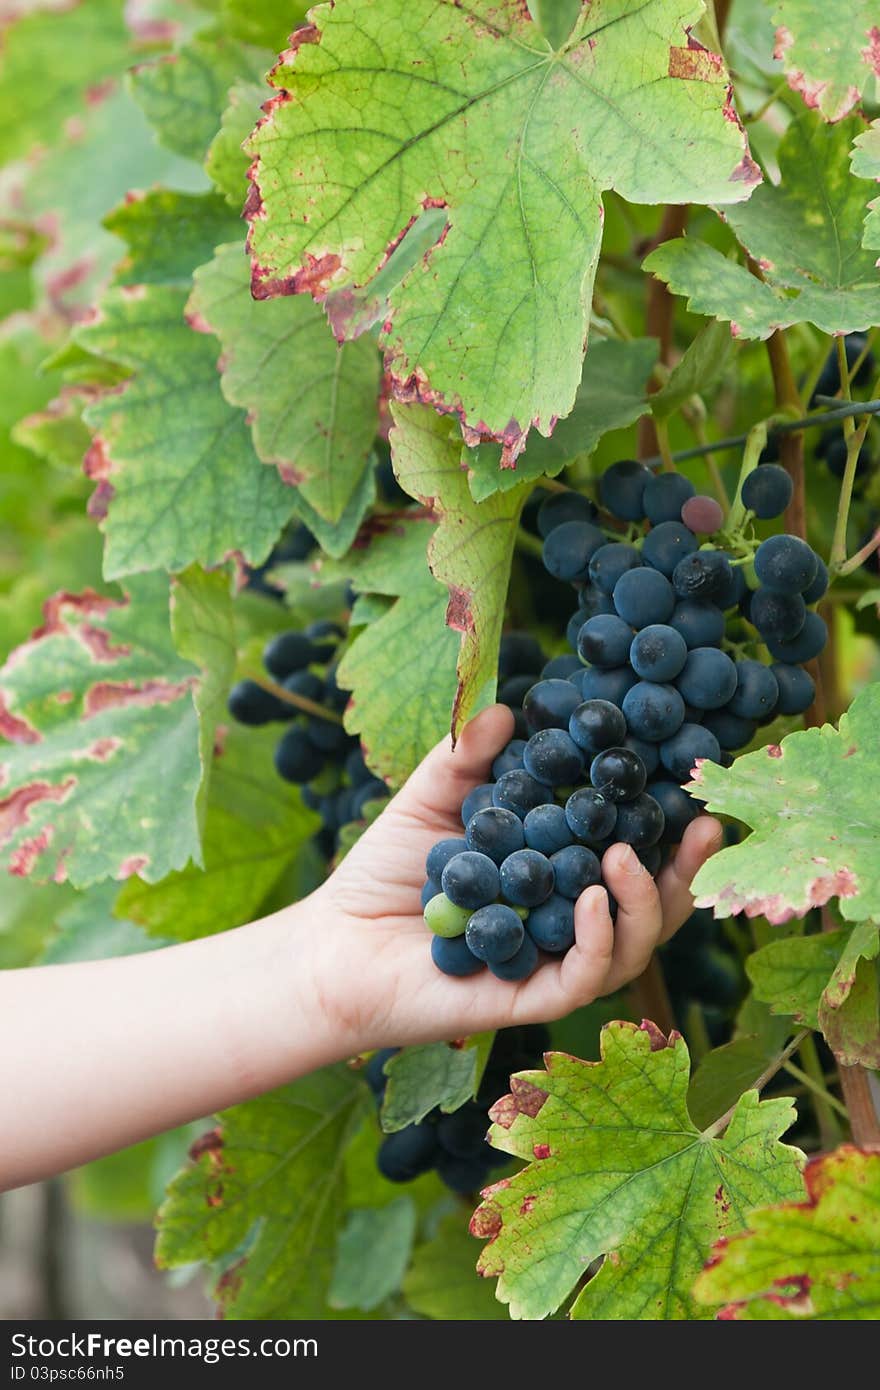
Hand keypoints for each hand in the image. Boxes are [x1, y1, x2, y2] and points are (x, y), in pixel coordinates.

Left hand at [304, 704, 721, 1051]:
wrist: (336, 945)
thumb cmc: (388, 872)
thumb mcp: (433, 800)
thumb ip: (470, 758)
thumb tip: (506, 706)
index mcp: (564, 872)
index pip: (632, 845)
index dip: (669, 818)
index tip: (693, 777)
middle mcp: (573, 919)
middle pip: (654, 901)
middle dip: (690, 867)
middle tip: (707, 824)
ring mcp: (558, 962)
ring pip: (634, 944)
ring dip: (644, 899)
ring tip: (624, 854)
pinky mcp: (534, 998)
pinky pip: (585, 976)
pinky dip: (598, 939)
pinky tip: (593, 900)